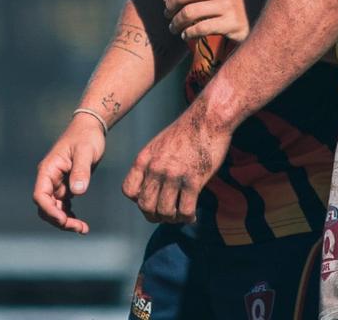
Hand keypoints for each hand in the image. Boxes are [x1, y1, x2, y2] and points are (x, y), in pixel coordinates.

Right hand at [32, 115, 105, 233]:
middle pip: (46, 206)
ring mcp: (57, 183)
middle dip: (59, 220)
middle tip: (78, 228)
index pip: (40, 196)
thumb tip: (77, 191)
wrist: (91, 127)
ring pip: (55, 209)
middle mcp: (49, 178)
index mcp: (48, 169)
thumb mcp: (85, 151)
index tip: (63, 219)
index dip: (49, 210)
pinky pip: (63, 205)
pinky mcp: (66, 185)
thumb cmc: (86, 136)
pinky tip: (81, 224)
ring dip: (65, 221)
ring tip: (83, 229)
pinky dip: (70, 216)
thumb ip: (81, 170)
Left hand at [122, 102, 230, 223]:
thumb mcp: (159, 144)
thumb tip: (150, 188)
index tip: (151, 199)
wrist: (208, 118)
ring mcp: (174, 175)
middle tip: (166, 215)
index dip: (138, 201)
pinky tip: (192, 214)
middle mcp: (156, 168)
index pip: (129, 191)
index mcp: (145, 158)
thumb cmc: (187, 131)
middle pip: (145, 206)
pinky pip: (185, 210)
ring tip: (180, 215)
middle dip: (155, 216)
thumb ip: (152, 164)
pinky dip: (188, 217)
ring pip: (164, 212)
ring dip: (172, 219)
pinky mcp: (193, 180)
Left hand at [163, 0, 256, 42]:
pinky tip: (186, 35)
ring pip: (189, 12)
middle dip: (170, 6)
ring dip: (176, 22)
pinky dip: (188, 33)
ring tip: (174, 28)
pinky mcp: (231, 23)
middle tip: (167, 15)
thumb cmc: (236, 5)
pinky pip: (200, 28)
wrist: (263, 20)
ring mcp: (228, 5)